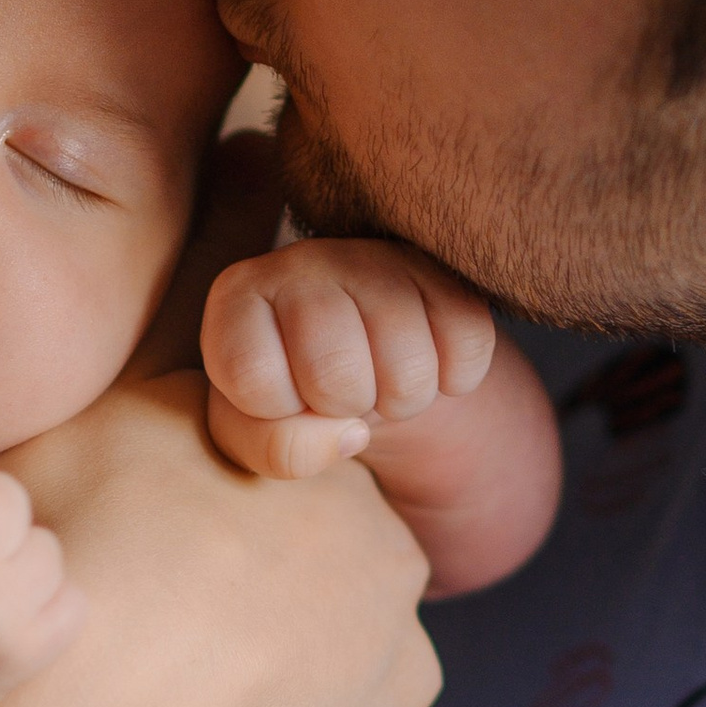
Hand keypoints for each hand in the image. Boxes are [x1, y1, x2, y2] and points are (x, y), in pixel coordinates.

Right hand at [6, 374, 436, 706]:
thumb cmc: (88, 562)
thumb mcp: (109, 426)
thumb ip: (179, 406)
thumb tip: (205, 409)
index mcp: (331, 476)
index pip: (297, 495)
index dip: (229, 532)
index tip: (170, 566)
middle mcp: (392, 565)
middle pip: (341, 585)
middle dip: (281, 611)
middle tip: (182, 645)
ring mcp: (403, 674)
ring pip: (361, 678)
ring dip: (303, 696)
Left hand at [203, 238, 499, 482]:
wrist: (355, 357)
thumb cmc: (289, 397)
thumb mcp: (254, 434)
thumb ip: (275, 448)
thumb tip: (350, 435)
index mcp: (238, 297)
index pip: (255, 381)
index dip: (277, 412)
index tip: (283, 395)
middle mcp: (304, 261)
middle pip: (335, 375)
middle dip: (343, 410)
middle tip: (340, 394)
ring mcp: (378, 258)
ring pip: (408, 369)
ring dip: (401, 402)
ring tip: (379, 380)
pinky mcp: (444, 271)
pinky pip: (467, 350)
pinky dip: (454, 381)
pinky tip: (425, 362)